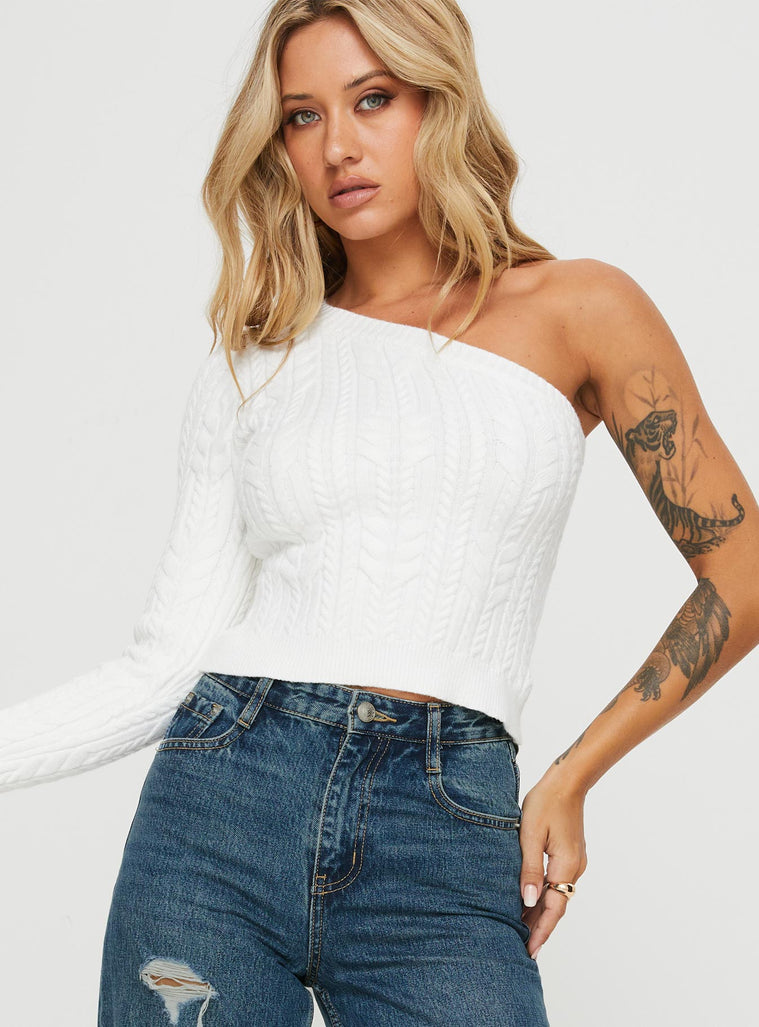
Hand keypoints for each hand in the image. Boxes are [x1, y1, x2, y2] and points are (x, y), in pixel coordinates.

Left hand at [518, 772, 587, 958]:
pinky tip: (529, 899)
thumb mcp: (530, 834)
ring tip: (520, 928)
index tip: (531, 951)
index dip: (541, 932)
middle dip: (539, 927)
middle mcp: (575, 868)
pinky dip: (544, 894)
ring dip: (540, 911)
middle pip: (556, 906)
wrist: (567, 781)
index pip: (553, 909)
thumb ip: (529, 869)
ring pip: (557, 895)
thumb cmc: (546, 802)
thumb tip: (527, 901)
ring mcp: (575, 862)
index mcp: (566, 865)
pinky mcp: (571, 854)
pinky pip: (558, 882)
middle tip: (520, 947)